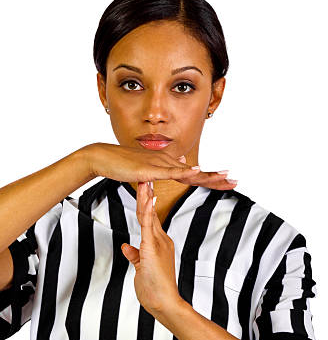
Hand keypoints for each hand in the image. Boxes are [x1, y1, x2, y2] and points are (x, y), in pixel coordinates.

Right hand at [84, 142, 236, 189]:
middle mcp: (167, 162)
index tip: (227, 182)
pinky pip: (169, 171)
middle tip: (235, 181)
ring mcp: (159, 164)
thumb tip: (175, 167)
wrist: (104, 157)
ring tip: (225, 176)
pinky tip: (197, 170)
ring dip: (207, 175)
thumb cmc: (122, 165)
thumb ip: (161, 172)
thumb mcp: (145, 172)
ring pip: (188, 172)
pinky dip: (184, 172)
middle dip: (216, 177)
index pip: (194, 174)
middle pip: (196, 172)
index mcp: (168, 165)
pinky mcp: (149, 169)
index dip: (211, 178)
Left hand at [120, 180, 183, 316]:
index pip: (150, 219)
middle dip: (147, 194)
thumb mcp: (141, 269)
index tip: (144, 188)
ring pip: (149, 215)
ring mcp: (158, 243)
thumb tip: (126, 247)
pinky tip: (146, 198)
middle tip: (144, 175)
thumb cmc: (155, 289)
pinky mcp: (152, 248)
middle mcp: (161, 240)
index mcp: (158, 244)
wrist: (164, 302)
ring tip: (144, 180)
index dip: (147, 203)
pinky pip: (148, 225)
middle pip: (151, 212)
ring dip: (145, 197)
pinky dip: (146, 210)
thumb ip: (135, 256)